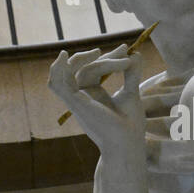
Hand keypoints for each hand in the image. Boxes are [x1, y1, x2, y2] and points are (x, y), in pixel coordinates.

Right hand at [48, 45, 145, 159]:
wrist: (127, 142)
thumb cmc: (130, 124)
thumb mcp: (132, 93)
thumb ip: (131, 73)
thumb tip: (136, 54)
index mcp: (93, 96)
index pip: (94, 70)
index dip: (108, 58)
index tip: (126, 50)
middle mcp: (82, 98)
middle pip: (84, 69)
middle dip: (102, 58)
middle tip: (124, 50)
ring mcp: (76, 101)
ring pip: (70, 73)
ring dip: (79, 59)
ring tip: (97, 51)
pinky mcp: (74, 103)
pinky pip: (58, 84)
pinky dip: (58, 70)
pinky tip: (64, 56)